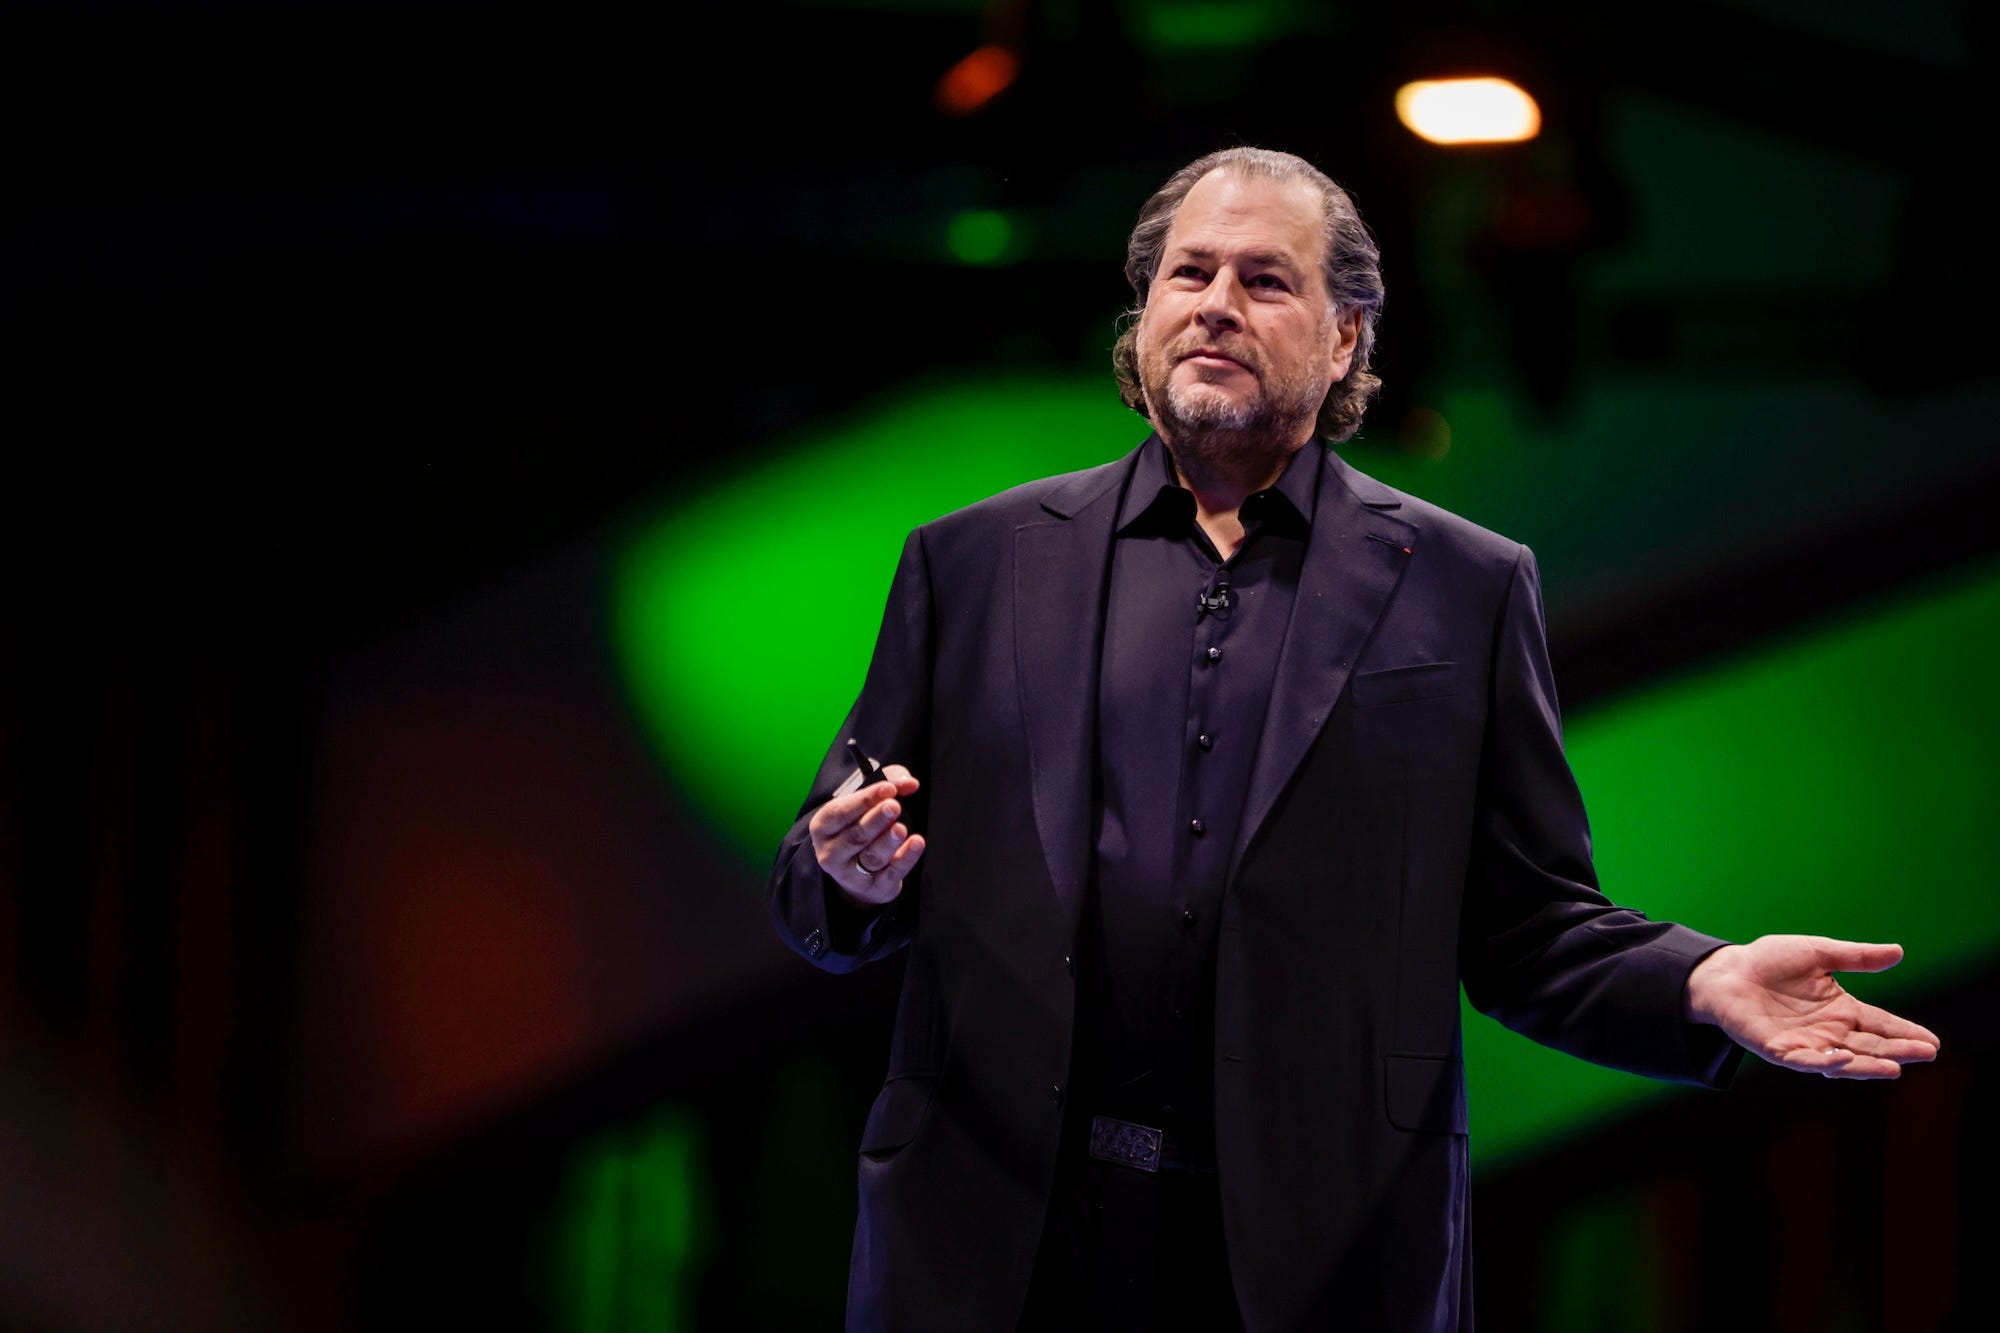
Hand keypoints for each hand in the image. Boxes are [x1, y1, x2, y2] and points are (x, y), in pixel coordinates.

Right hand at [810, 763, 925, 905]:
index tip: (888, 788)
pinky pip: (890, 873)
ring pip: (871, 856)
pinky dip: (905, 859)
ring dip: (887, 842)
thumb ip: (889, 784)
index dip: (865, 800)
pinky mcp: (873, 889)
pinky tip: (916, 843)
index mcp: (823, 826)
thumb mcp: (867, 801)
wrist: (856, 871)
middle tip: (894, 807)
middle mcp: (830, 852)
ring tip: (901, 828)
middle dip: (876, 820)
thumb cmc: (860, 824)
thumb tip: (910, 783)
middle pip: (855, 836)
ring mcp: (849, 874)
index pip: (841, 812)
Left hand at [1685, 935, 1939, 1078]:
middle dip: (1898, 1051)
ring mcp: (1805, 1043)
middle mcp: (1828, 1031)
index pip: (1881, 1024)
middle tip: (1926, 1053)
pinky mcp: (1779, 1050)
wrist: (1727, 971)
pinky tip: (1842, 1059)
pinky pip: (1805, 1060)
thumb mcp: (1818, 953)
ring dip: (1868, 1065)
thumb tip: (1899, 951)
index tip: (1933, 1042)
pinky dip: (1824, 1062)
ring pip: (1843, 1060)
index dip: (1905, 1033)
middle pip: (1869, 1045)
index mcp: (1841, 1009)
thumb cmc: (1770, 961)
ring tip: (1895, 1068)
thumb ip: (1856, 957)